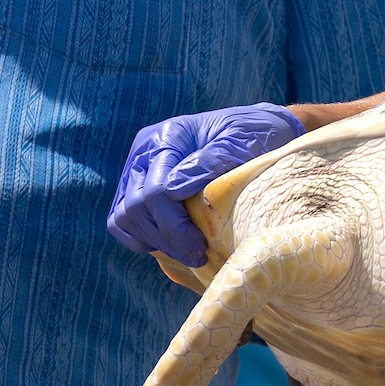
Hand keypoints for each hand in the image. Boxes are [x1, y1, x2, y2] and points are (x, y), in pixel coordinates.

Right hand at [107, 105, 303, 266]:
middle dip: (167, 237)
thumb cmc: (253, 136)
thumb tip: (172, 191)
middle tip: (198, 255)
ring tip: (189, 252)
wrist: (259, 130)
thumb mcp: (239, 144)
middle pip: (135, 208)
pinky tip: (174, 245)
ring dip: (156, 241)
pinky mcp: (138, 189)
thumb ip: (209, 162)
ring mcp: (138, 170)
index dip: (175, 225)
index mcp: (167, 137)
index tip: (202, 244)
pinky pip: (124, 222)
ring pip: (125, 218)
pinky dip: (144, 238)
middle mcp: (145, 152)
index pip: (155, 191)